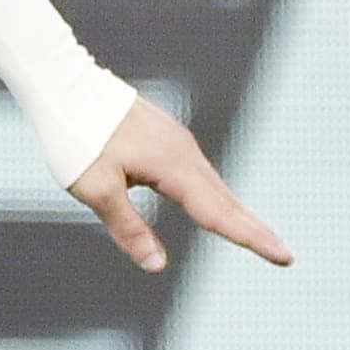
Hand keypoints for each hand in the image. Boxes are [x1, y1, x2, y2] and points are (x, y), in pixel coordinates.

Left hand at [66, 97, 288, 276]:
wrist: (64, 84)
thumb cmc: (75, 137)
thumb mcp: (96, 188)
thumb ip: (128, 228)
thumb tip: (157, 266)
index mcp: (173, 167)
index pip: (218, 214)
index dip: (251, 239)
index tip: (285, 257)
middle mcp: (183, 153)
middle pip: (225, 200)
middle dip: (254, 229)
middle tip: (285, 256)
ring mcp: (176, 141)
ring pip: (212, 185)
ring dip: (235, 212)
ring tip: (256, 237)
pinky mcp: (165, 136)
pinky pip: (197, 173)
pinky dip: (213, 194)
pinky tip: (211, 204)